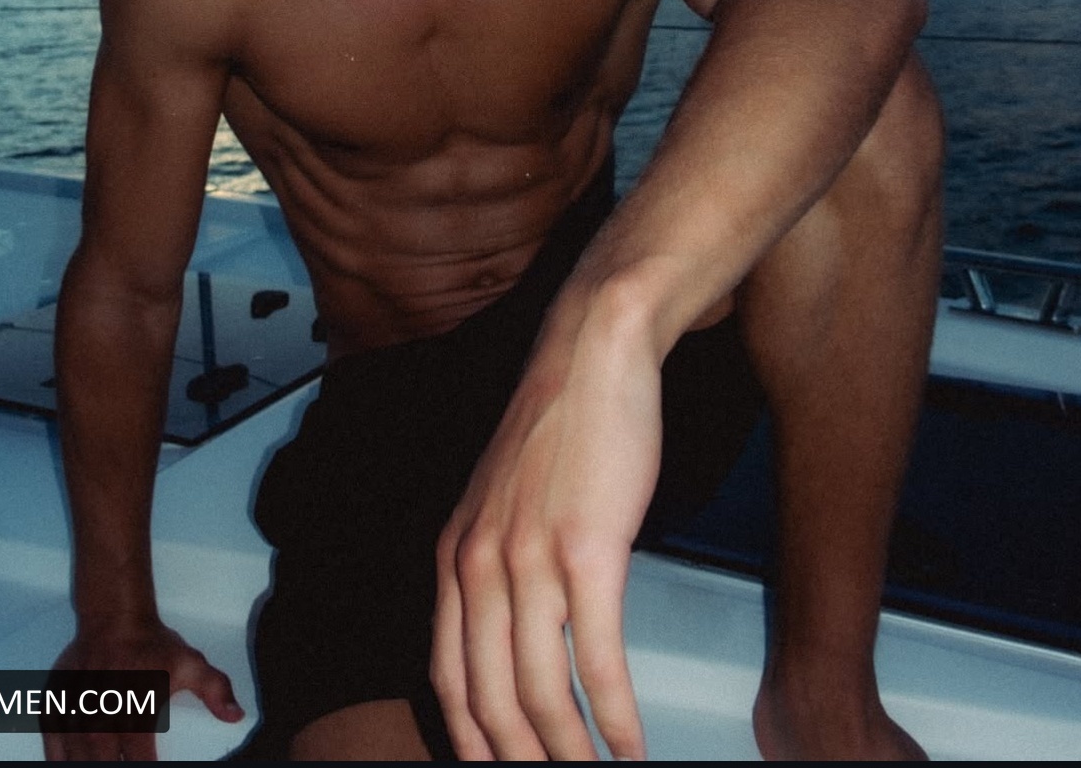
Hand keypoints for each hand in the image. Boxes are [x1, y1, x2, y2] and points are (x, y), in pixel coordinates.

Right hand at [42, 621, 243, 761]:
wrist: (114, 618)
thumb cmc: (153, 646)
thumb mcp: (190, 664)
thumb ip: (215, 690)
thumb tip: (237, 716)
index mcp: (134, 714)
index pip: (139, 763)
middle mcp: (100, 720)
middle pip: (103, 765)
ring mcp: (73, 716)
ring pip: (76, 761)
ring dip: (88, 767)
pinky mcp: (54, 710)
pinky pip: (52, 749)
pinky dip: (60, 761)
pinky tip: (72, 764)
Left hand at [431, 311, 661, 759]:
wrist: (592, 353)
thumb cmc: (561, 425)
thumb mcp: (502, 497)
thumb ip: (496, 561)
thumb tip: (516, 631)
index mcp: (453, 555)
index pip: (447, 679)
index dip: (472, 741)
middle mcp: (478, 564)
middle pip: (488, 701)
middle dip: (520, 761)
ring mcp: (530, 560)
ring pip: (540, 694)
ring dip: (571, 756)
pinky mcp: (588, 550)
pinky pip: (597, 661)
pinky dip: (616, 718)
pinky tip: (633, 746)